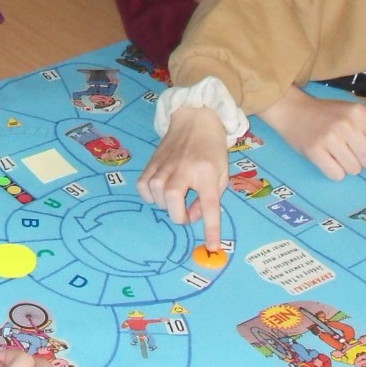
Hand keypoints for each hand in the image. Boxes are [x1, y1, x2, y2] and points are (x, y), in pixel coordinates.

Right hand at [137, 106, 228, 248]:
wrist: (195, 119)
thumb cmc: (212, 148)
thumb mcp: (221, 174)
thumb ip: (209, 198)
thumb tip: (193, 217)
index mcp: (207, 173)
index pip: (209, 206)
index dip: (211, 229)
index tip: (212, 248)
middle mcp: (183, 169)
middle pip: (173, 202)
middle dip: (180, 216)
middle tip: (186, 213)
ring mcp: (164, 166)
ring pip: (157, 197)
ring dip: (167, 205)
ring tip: (175, 198)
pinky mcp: (151, 163)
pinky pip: (143, 188)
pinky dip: (150, 196)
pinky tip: (159, 192)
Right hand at [257, 85, 365, 180]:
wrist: (291, 110)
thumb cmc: (326, 115)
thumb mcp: (352, 117)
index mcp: (360, 113)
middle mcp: (347, 124)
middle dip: (363, 160)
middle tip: (348, 148)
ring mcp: (329, 138)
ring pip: (354, 170)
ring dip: (347, 166)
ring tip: (334, 150)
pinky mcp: (314, 151)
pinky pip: (337, 175)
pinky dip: (334, 171)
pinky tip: (326, 157)